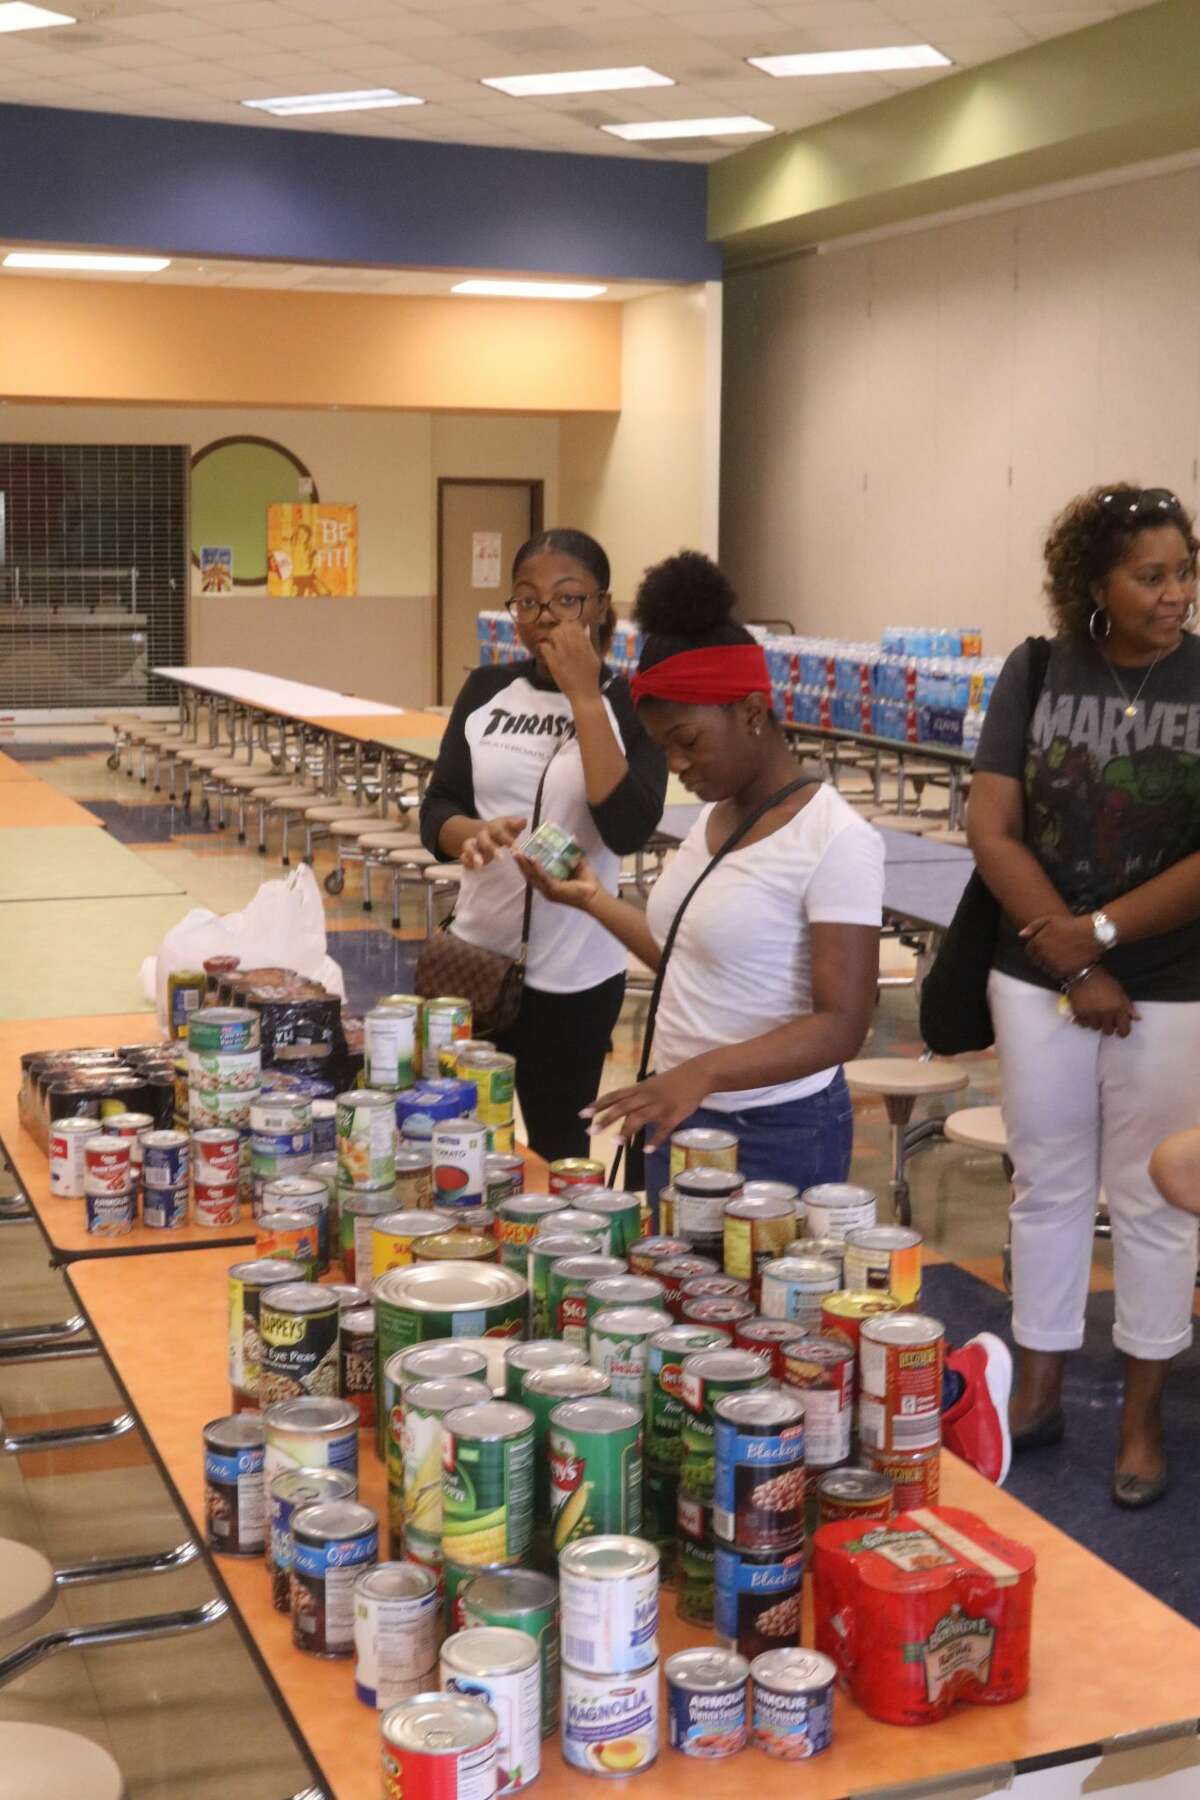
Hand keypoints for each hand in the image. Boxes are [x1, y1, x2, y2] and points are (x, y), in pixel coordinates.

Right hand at [459, 815, 526, 871]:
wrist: (487, 832)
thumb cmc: (503, 831)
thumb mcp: (510, 826)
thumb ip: (517, 824)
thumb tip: (524, 820)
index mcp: (493, 827)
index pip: (500, 832)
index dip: (508, 841)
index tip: (517, 850)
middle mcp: (482, 834)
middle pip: (483, 839)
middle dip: (490, 848)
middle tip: (500, 858)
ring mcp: (474, 844)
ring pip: (469, 846)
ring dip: (473, 855)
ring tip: (479, 865)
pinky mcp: (468, 853)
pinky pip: (464, 857)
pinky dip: (466, 862)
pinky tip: (471, 867)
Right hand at [514, 851, 599, 911]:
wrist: (595, 895)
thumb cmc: (586, 882)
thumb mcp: (577, 864)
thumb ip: (573, 852)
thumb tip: (573, 836)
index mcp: (548, 884)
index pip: (532, 873)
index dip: (524, 864)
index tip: (518, 852)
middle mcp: (545, 888)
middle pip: (528, 874)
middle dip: (520, 863)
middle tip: (513, 850)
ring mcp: (548, 890)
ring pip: (532, 876)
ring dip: (524, 864)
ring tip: (517, 853)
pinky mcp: (554, 890)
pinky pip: (543, 877)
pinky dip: (538, 867)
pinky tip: (533, 858)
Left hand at [538, 620, 601, 701]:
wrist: (584, 693)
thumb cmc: (590, 675)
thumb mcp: (594, 656)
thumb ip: (589, 641)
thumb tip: (587, 627)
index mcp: (584, 644)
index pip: (574, 624)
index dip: (569, 625)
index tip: (567, 631)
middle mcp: (574, 646)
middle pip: (563, 627)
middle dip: (559, 630)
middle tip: (557, 638)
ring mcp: (563, 654)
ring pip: (554, 634)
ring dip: (551, 637)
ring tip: (552, 645)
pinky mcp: (554, 663)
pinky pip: (545, 647)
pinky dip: (544, 647)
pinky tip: (547, 652)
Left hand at [583, 1062, 712, 1151]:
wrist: (698, 1074)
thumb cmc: (672, 1081)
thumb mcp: (650, 1084)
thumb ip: (635, 1096)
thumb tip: (618, 1109)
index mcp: (639, 1088)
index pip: (614, 1096)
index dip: (598, 1105)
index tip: (583, 1114)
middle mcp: (646, 1096)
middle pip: (622, 1107)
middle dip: (605, 1119)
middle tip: (590, 1132)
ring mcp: (660, 1105)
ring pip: (640, 1117)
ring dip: (626, 1130)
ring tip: (615, 1143)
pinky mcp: (675, 1115)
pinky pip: (663, 1129)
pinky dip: (655, 1140)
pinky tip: (645, 1150)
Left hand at [1020, 914, 1097, 979]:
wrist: (1092, 934)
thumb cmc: (1071, 925)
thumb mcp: (1050, 920)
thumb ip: (1033, 927)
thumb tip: (1021, 935)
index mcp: (1037, 942)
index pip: (1029, 951)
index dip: (1036, 949)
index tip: (1046, 946)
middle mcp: (1043, 954)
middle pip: (1036, 961)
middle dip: (1042, 957)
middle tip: (1055, 951)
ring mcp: (1052, 964)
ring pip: (1045, 968)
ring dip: (1050, 964)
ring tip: (1062, 955)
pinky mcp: (1063, 971)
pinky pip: (1055, 974)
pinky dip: (1058, 970)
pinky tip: (1066, 961)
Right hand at [1067, 967, 1139, 1036]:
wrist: (1084, 973)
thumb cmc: (1105, 980)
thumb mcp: (1120, 991)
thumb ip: (1128, 1006)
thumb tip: (1137, 1018)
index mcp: (1118, 1008)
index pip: (1124, 1030)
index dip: (1122, 1032)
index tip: (1120, 1030)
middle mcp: (1106, 1014)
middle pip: (1108, 1031)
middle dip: (1108, 1026)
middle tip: (1106, 1019)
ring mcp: (1091, 1014)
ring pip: (1095, 1028)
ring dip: (1096, 1023)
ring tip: (1094, 1014)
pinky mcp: (1079, 1013)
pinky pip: (1083, 1024)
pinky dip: (1084, 1021)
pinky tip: (1085, 1014)